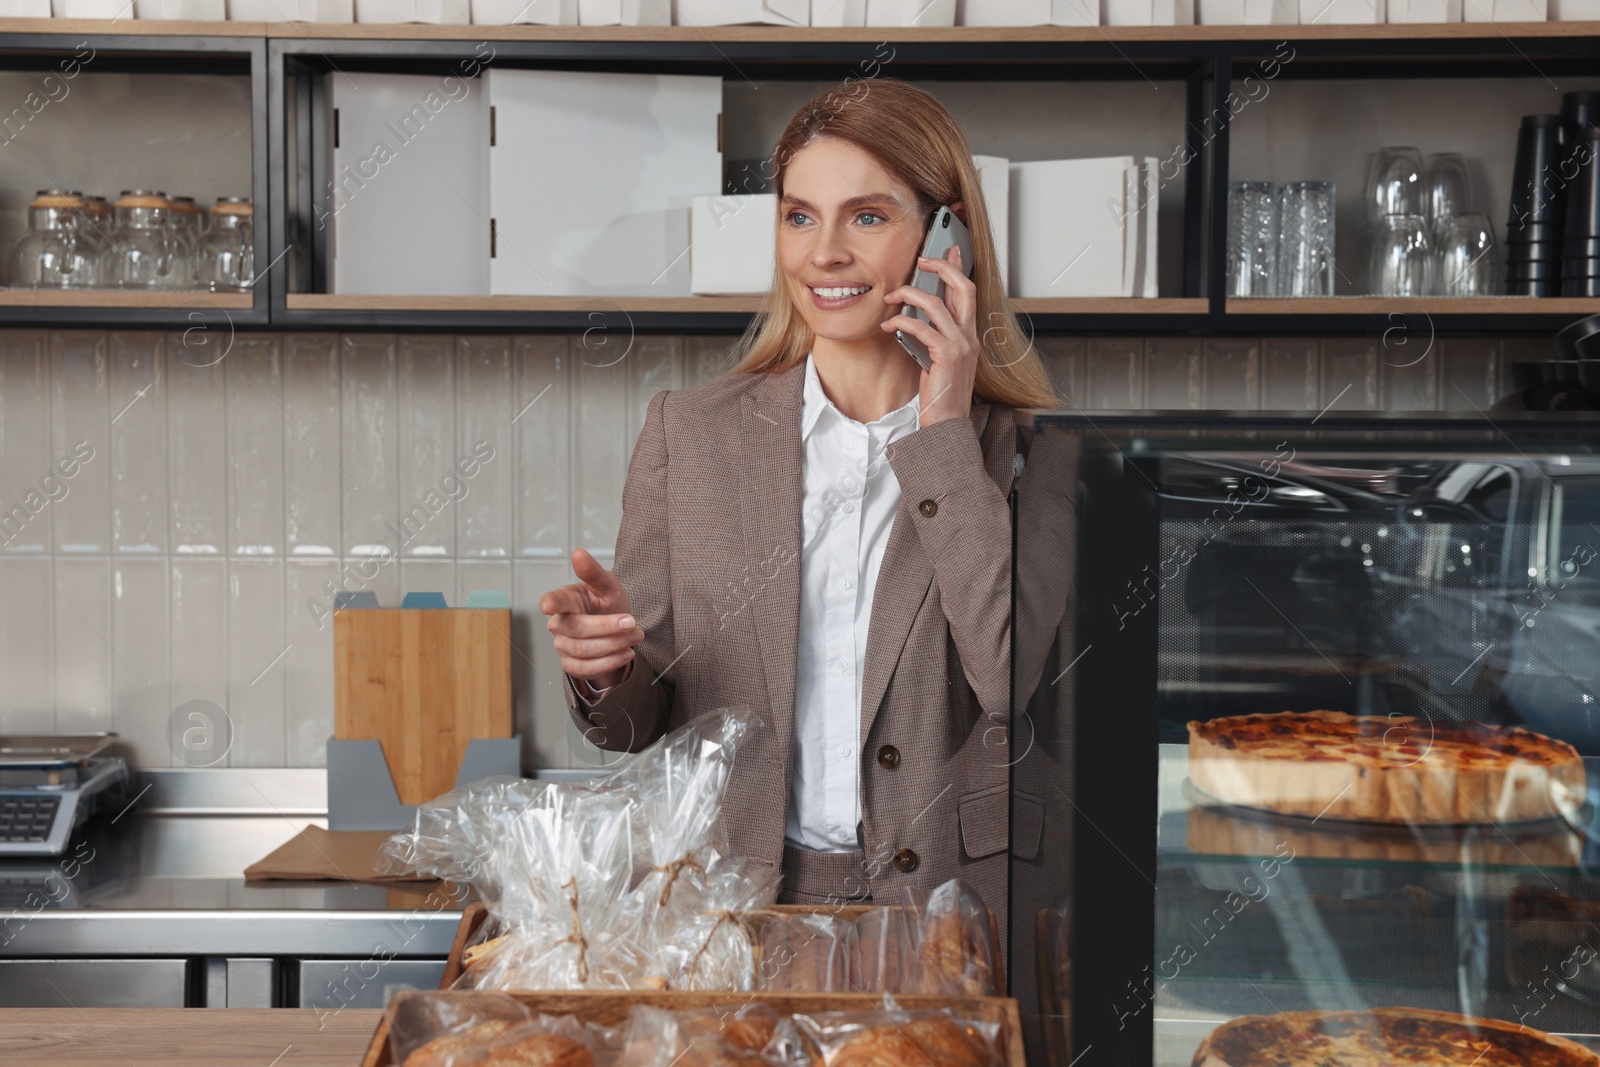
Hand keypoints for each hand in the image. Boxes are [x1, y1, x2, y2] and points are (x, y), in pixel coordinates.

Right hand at [539, 548, 641, 688]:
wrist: (617, 630)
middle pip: (578, 629)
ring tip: (635, 637)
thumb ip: (594, 572)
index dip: (550, 603)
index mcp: (566, 600)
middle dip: (609, 627)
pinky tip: (626, 653)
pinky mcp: (571, 665)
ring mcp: (562, 646)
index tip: (547, 605)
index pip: (553, 601)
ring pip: (584, 650)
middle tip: (633, 624)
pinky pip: (586, 669)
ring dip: (614, 645)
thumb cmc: (607, 604)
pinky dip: (610, 662)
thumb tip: (578, 553)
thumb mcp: (608, 586)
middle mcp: (559, 623)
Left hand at [881, 242, 979, 426]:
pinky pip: (921, 328)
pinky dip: (901, 322)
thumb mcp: (938, 361)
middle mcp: (970, 336)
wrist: (948, 424)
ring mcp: (961, 345)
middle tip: (923, 260)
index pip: (968, 293)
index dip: (958, 268)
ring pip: (937, 304)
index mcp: (969, 335)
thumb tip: (916, 319)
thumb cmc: (941, 395)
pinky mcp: (947, 355)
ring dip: (910, 295)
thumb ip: (933, 338)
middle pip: (964, 287)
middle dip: (943, 267)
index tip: (948, 250)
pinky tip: (888, 326)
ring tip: (892, 297)